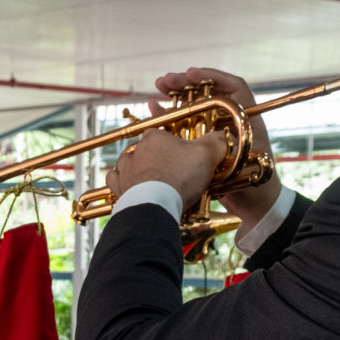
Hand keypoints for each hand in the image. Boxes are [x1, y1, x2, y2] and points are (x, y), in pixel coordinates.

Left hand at [106, 128, 227, 211]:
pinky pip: (116, 181)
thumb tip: (223, 136)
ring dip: (139, 169)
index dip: (177, 144)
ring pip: (129, 163)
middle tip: (175, 172)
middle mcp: (135, 150)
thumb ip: (217, 141)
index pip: (164, 133)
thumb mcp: (207, 154)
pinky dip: (124, 183)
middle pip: (148, 149)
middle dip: (160, 158)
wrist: (155, 206)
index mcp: (154, 136)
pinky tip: (133, 187)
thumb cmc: (179, 177)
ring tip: (154, 180)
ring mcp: (124, 170)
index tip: (186, 156)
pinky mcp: (119, 188)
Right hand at [149, 67, 282, 226]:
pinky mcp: (204, 145)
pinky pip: (185, 126)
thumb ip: (227, 149)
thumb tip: (209, 136)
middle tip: (165, 81)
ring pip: (195, 107)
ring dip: (175, 97)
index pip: (233, 87)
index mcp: (247, 119)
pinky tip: (155, 110)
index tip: (191, 74)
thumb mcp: (242, 163)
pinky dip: (171, 117)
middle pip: (209, 93)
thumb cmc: (256, 184)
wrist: (256, 206)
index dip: (212, 77)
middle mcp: (231, 121)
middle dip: (186, 84)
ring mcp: (216, 132)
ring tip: (158, 89)